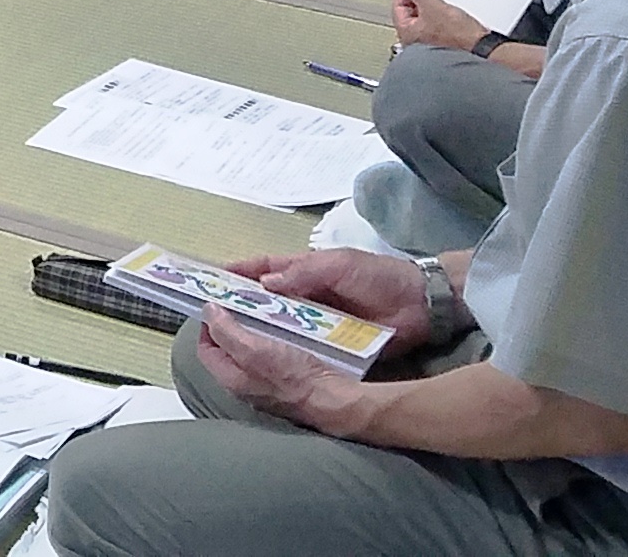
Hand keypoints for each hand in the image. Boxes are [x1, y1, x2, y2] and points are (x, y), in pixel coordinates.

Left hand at [194, 308, 363, 430]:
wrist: (334, 399)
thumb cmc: (295, 379)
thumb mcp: (254, 350)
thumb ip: (226, 332)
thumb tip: (208, 313)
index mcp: (230, 378)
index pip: (206, 349)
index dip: (207, 326)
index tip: (215, 306)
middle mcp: (245, 383)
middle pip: (229, 349)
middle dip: (231, 325)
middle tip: (240, 304)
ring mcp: (267, 383)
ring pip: (253, 351)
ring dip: (255, 330)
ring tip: (262, 311)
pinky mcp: (288, 380)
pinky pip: (274, 355)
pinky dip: (275, 339)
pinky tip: (284, 327)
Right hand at [223, 248, 431, 343]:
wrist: (421, 306)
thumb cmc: (378, 276)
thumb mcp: (340, 266)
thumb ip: (304, 273)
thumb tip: (263, 282)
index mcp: (303, 270)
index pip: (261, 270)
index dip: (235, 274)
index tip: (207, 282)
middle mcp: (304, 296)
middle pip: (264, 301)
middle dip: (239, 306)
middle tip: (210, 318)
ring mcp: (317, 322)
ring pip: (280, 327)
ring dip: (260, 332)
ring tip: (231, 343)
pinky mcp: (332, 344)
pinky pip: (303, 348)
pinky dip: (287, 353)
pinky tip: (269, 362)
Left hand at [393, 0, 487, 53]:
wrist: (483, 51)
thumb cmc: (458, 38)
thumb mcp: (434, 7)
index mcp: (407, 33)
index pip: (398, 7)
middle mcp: (417, 40)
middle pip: (413, 11)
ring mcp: (432, 41)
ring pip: (428, 17)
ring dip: (434, 6)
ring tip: (443, 0)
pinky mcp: (447, 41)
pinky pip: (441, 22)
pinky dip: (444, 14)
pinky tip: (453, 10)